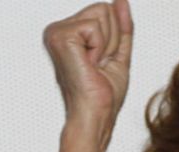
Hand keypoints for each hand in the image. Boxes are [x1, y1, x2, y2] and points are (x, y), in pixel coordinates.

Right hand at [43, 0, 133, 130]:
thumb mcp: (118, 53)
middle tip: (100, 64)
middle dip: (112, 39)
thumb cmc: (103, 95)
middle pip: (104, 9)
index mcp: (69, 33)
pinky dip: (100, 48)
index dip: (114, 38)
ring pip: (102, 14)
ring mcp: (57, 32)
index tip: (102, 61)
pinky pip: (95, 27)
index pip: (105, 11)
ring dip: (107, 45)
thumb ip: (121, 26)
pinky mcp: (61, 36)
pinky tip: (89, 64)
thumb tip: (122, 2)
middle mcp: (59, 30)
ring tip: (95, 65)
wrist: (96, 113)